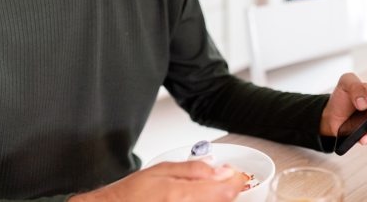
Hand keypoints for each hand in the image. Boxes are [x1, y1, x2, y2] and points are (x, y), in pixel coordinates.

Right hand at [68, 161, 247, 201]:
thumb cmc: (132, 194)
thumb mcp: (161, 169)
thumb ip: (193, 169)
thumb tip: (220, 169)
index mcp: (181, 194)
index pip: (227, 191)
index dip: (234, 181)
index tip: (231, 174)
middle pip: (224, 201)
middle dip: (222, 190)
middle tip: (212, 182)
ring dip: (213, 198)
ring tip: (194, 193)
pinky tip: (188, 199)